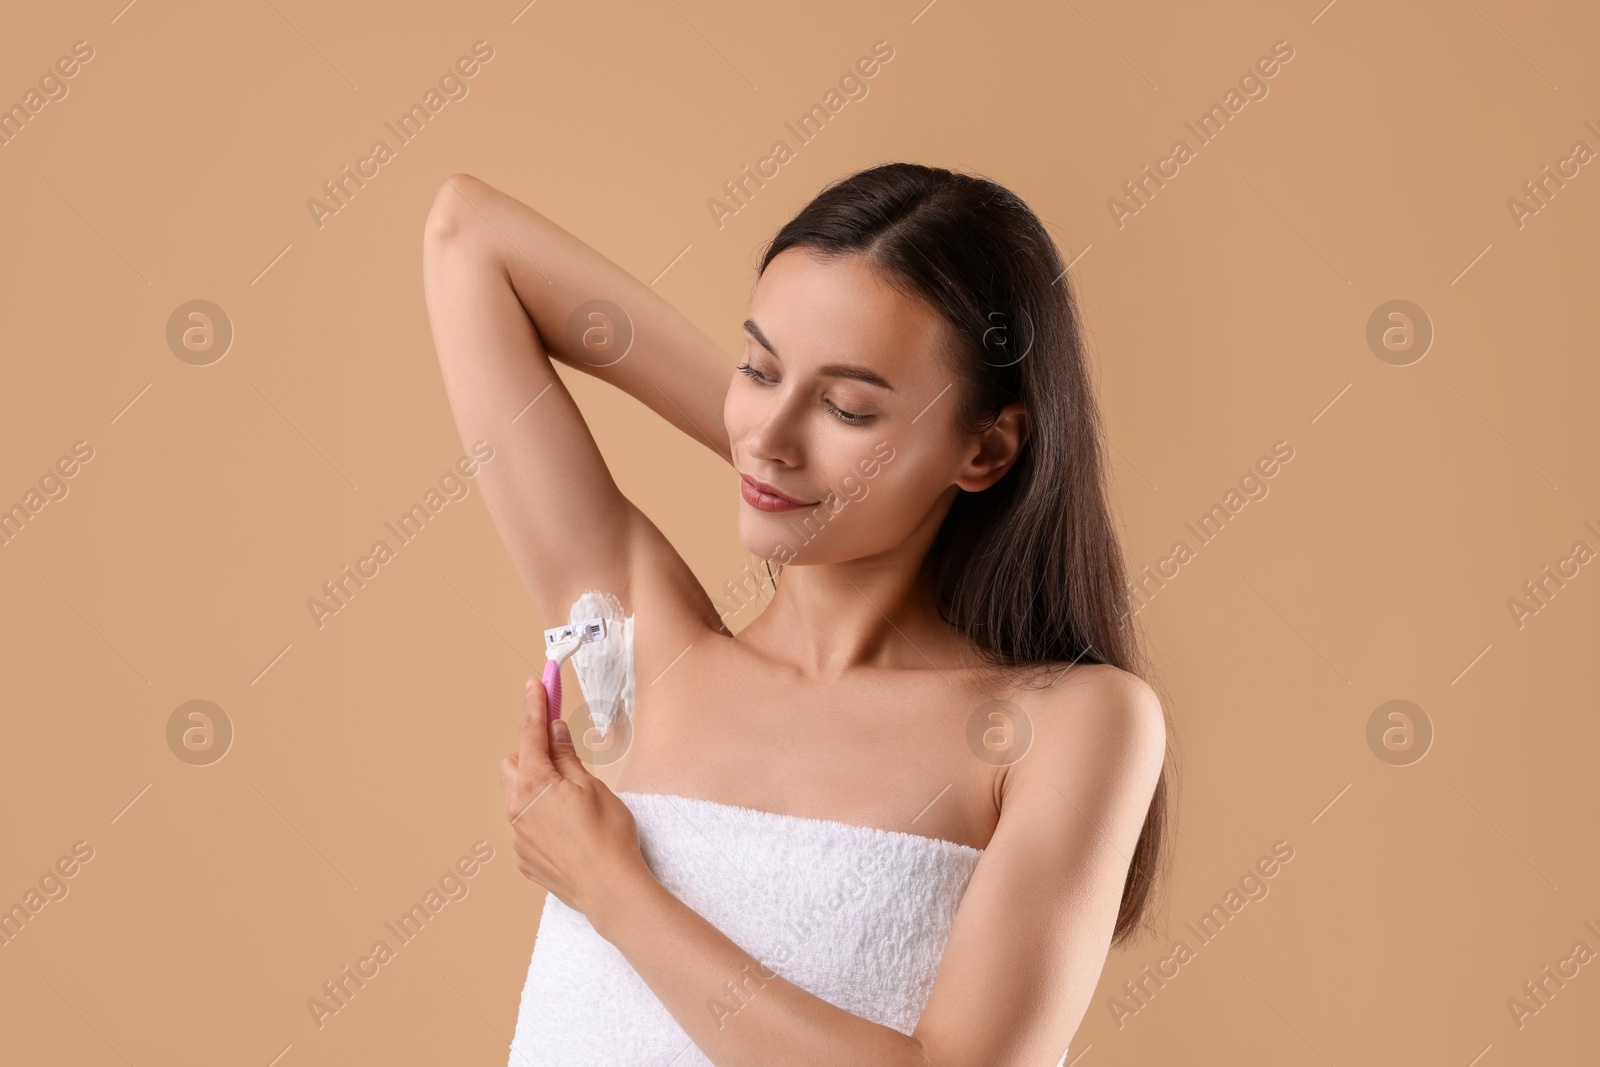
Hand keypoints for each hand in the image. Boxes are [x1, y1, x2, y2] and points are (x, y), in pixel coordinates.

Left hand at [499, 677, 651, 924]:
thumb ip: (567, 757)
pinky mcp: (523, 858)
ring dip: (534, 788)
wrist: (609, 888)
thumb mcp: (591, 786)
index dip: (534, 706)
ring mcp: (517, 836)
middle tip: (561, 758)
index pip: (529, 734)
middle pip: (512, 765)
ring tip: (568, 801)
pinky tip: (567, 829)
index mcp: (533, 783)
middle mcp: (515, 808)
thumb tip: (554, 732)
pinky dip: (539, 818)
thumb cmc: (607, 835)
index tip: (535, 685)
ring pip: (515, 797)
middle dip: (531, 755)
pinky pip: (524, 826)